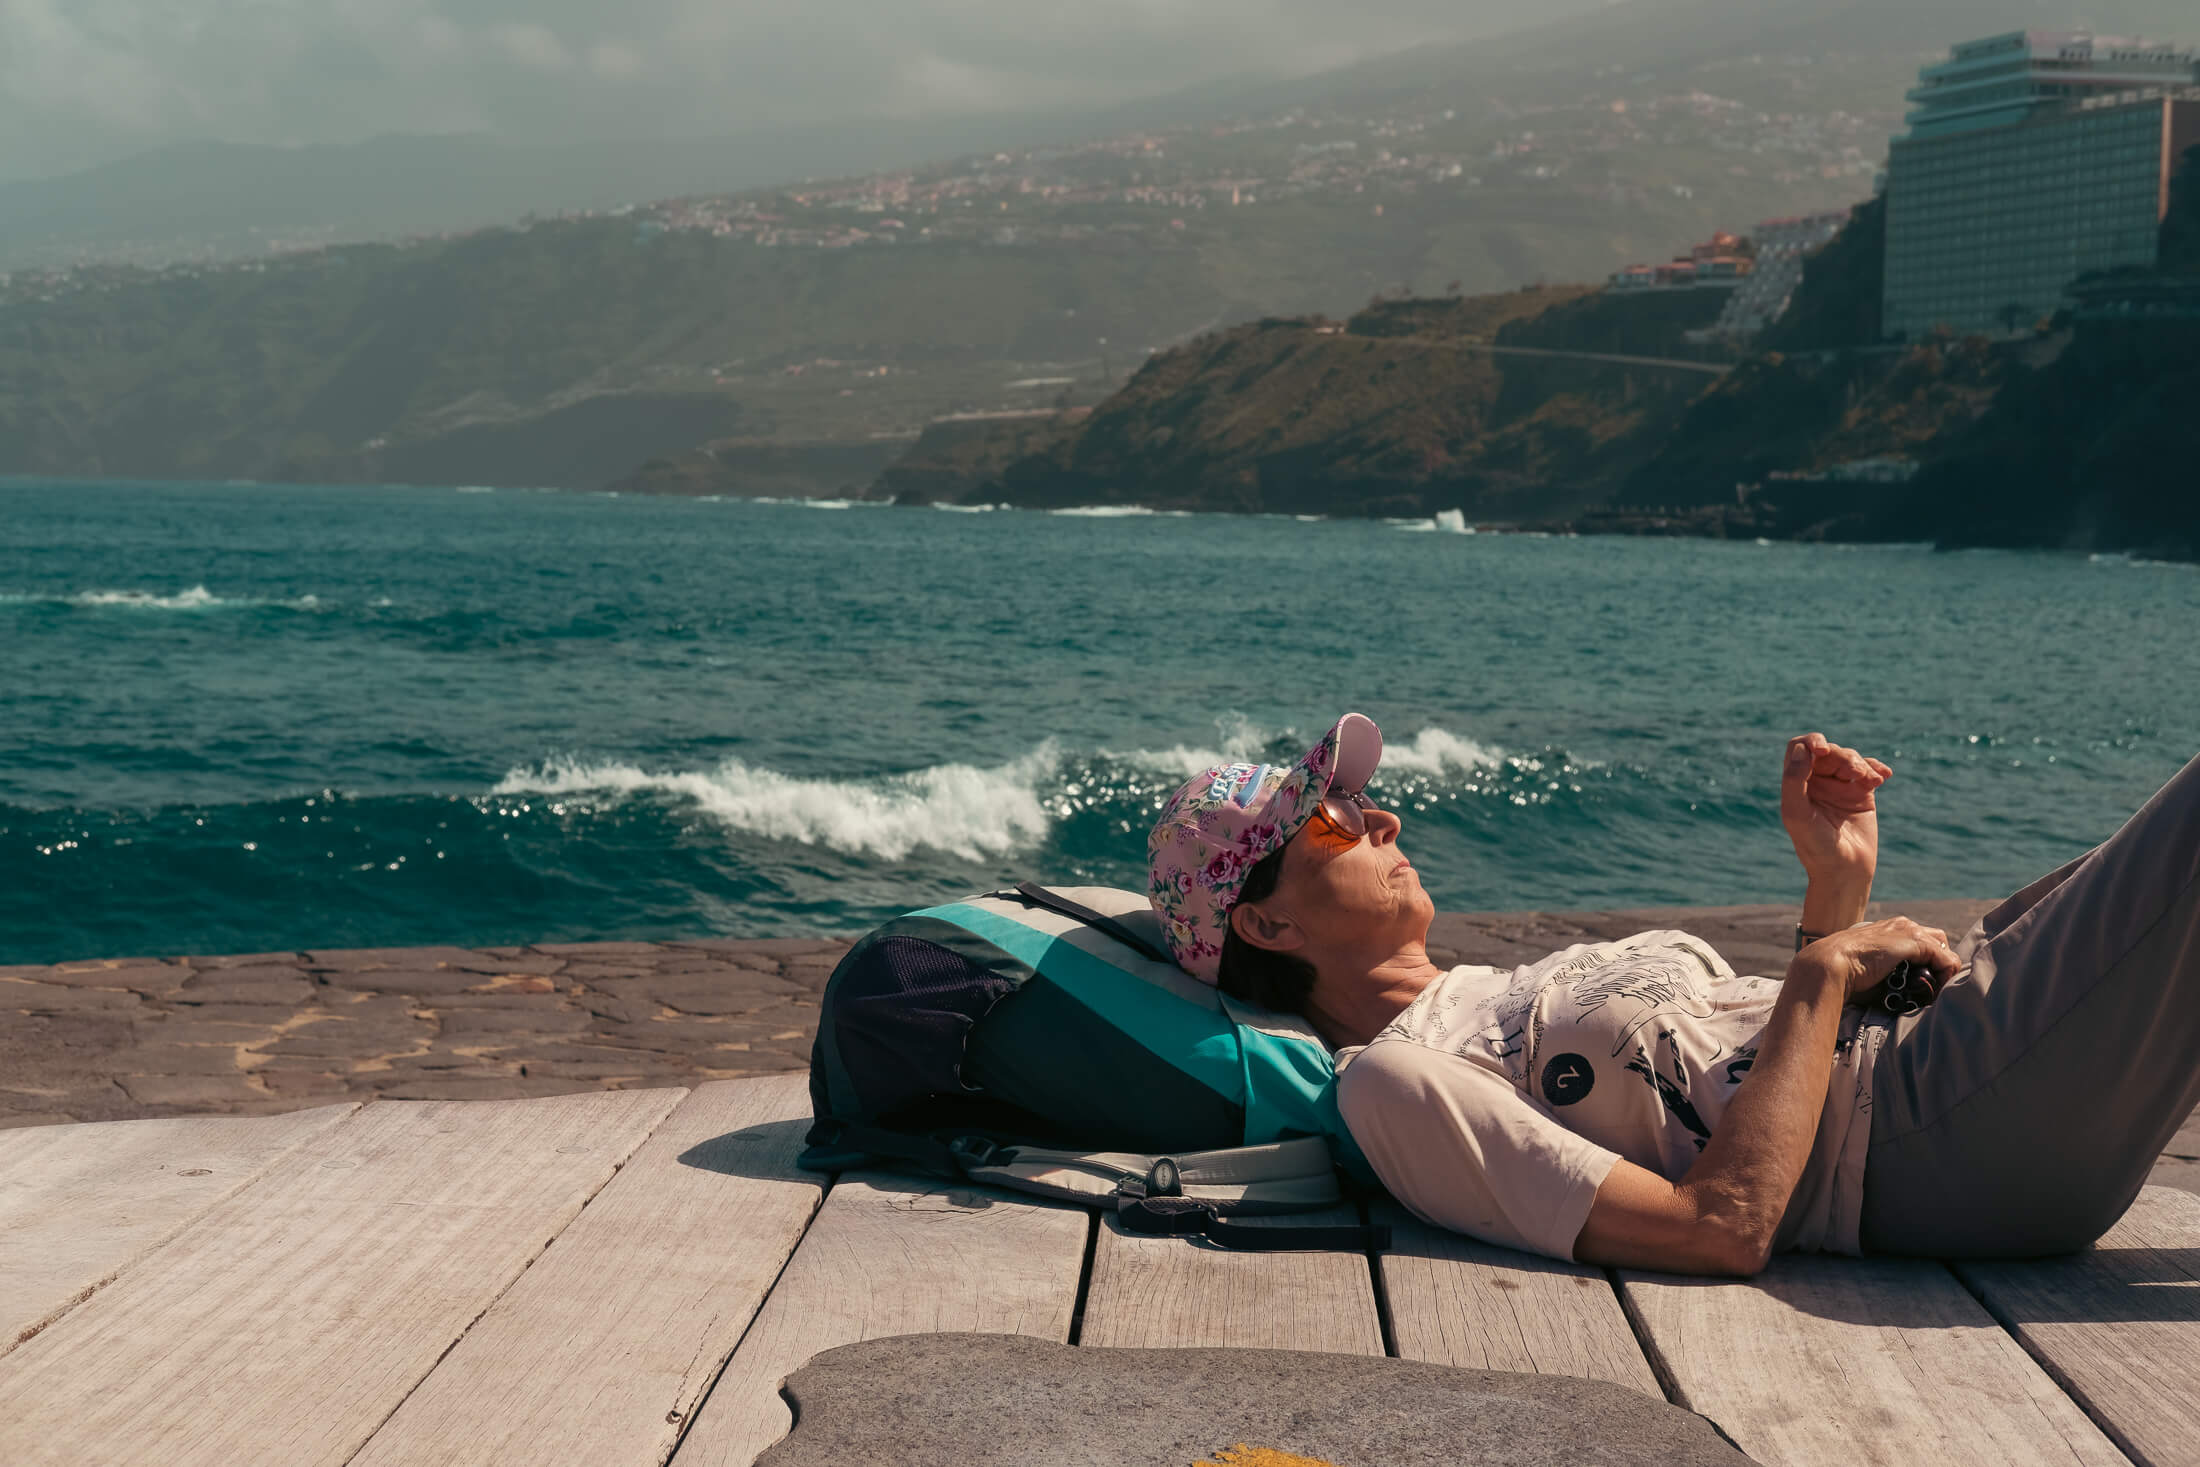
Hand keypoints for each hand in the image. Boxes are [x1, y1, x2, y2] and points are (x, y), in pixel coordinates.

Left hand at [1780, 732, 1889, 886]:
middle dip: (1843, 756)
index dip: (1811, 741)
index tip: (1822, 751)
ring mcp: (1840, 786)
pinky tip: (1883, 777)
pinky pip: (1869, 770)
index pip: (1800, 748)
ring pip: (1850, 758)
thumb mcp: (1796, 813)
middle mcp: (1816, 781)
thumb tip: (1803, 750)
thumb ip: (1794, 780)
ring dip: (1861, 764)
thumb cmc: (1815, 845)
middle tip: (1854, 773)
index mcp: (1796, 783)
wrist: (1845, 870)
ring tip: (1871, 780)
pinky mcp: (1862, 793)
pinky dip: (1876, 768)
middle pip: (1829, 751)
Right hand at [1797, 916, 1960, 1002]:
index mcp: (1887, 929)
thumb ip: (1885, 972)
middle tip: (1929, 988)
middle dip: (1939, 965)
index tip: (1920, 985)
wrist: (1830, 963)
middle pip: (1938, 942)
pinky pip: (1946, 961)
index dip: (1927, 963)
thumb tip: (1897, 992)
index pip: (1921, 941)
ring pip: (1945, 951)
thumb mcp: (1867, 968)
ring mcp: (1910, 932)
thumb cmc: (1843, 973)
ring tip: (1931, 993)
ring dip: (1943, 973)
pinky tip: (1931, 992)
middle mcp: (1902, 925)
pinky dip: (1944, 977)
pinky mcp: (1916, 943)